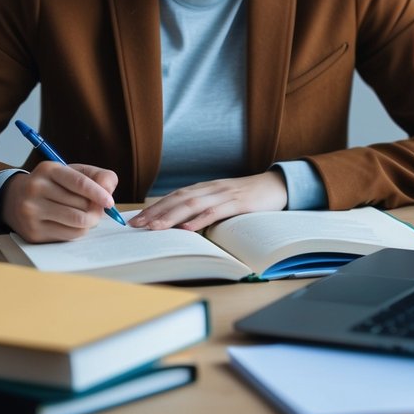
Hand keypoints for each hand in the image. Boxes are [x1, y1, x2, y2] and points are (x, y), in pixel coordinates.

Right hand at [0, 162, 118, 242]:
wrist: (14, 199)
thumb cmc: (53, 185)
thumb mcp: (72, 172)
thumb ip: (96, 176)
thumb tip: (108, 190)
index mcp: (49, 170)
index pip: (79, 182)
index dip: (98, 193)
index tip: (110, 202)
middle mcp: (36, 189)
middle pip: (80, 205)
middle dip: (95, 209)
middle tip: (97, 209)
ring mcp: (31, 211)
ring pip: (76, 221)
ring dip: (90, 221)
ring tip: (88, 216)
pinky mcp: (33, 232)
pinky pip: (69, 235)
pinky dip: (79, 231)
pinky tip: (74, 224)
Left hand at [129, 171, 287, 231]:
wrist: (277, 185)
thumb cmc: (250, 196)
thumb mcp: (224, 200)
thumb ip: (206, 207)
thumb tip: (182, 226)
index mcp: (206, 188)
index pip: (175, 196)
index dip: (154, 207)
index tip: (136, 220)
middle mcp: (211, 188)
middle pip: (178, 199)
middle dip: (155, 212)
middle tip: (136, 225)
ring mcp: (225, 194)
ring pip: (193, 204)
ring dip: (171, 217)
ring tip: (155, 228)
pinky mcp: (239, 203)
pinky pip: (216, 211)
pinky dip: (199, 219)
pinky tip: (187, 228)